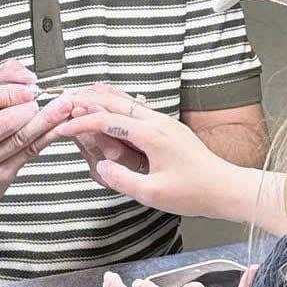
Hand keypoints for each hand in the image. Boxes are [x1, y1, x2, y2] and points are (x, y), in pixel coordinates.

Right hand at [0, 60, 75, 204]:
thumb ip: (0, 82)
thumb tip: (25, 76)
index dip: (11, 91)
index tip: (28, 89)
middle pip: (5, 122)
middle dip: (29, 108)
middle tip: (42, 100)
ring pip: (20, 139)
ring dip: (45, 121)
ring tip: (62, 108)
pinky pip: (28, 154)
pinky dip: (46, 138)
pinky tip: (56, 127)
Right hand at [59, 88, 238, 218]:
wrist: (226, 188)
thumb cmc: (194, 193)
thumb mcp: (152, 193)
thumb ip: (122, 178)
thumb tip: (101, 166)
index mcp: (151, 134)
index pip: (106, 120)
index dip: (80, 124)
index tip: (61, 130)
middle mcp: (157, 121)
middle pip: (115, 101)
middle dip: (87, 100)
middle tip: (64, 100)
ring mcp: (164, 122)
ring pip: (127, 101)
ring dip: (103, 98)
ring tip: (82, 93)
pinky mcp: (169, 128)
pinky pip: (138, 109)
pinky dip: (119, 104)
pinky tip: (114, 102)